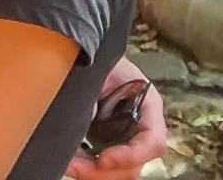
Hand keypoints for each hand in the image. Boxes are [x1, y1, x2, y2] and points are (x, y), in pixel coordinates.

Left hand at [66, 57, 165, 179]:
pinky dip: (88, 168)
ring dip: (94, 173)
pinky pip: (105, 166)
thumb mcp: (99, 71)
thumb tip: (86, 117)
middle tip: (75, 167)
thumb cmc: (99, 59)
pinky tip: (71, 162)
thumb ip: (95, 94)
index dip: (131, 155)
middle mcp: (142, 127)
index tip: (103, 158)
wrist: (90, 55)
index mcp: (148, 106)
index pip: (153, 142)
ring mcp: (127, 138)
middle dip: (105, 171)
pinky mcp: (111, 144)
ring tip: (69, 165)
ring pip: (119, 171)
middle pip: (135, 165)